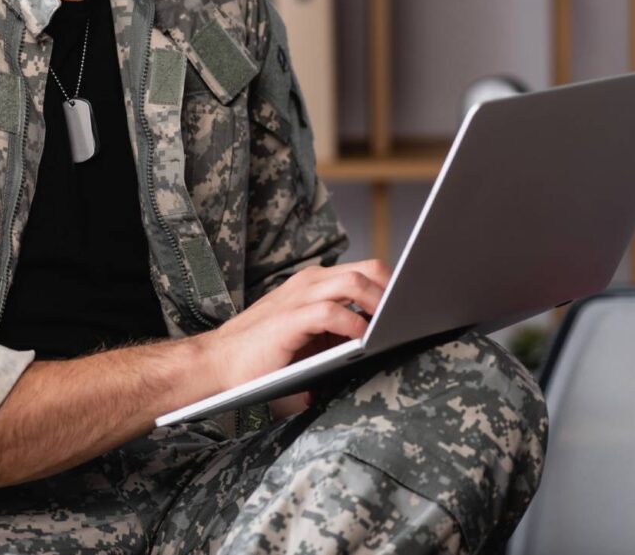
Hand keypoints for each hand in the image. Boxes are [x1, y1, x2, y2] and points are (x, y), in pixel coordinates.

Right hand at [198, 259, 391, 393]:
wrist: (219, 363)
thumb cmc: (266, 356)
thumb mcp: (311, 340)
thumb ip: (340, 334)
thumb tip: (382, 346)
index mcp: (317, 284)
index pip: (366, 271)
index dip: (394, 286)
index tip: (415, 306)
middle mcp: (310, 282)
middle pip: (369, 269)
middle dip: (394, 291)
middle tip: (410, 316)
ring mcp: (299, 296)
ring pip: (354, 282)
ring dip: (378, 303)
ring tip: (392, 325)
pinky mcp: (290, 318)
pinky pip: (332, 311)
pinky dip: (353, 324)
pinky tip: (363, 341)